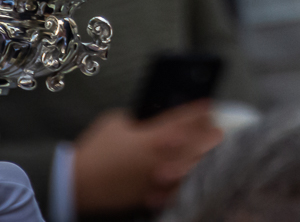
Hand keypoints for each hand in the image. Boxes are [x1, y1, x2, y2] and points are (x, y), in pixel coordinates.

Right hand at [73, 102, 222, 213]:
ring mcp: (158, 179)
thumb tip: (149, 117)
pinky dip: (188, 184)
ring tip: (212, 153)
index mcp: (151, 137)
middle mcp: (160, 158)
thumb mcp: (115, 122)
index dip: (197, 111)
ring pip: (190, 168)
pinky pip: (176, 190)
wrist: (79, 182)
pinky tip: (195, 179)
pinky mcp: (151, 195)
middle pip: (194, 145)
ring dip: (203, 158)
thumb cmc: (96, 149)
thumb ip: (137, 118)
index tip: (209, 105)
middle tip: (219, 130)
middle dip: (209, 136)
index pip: (182, 120)